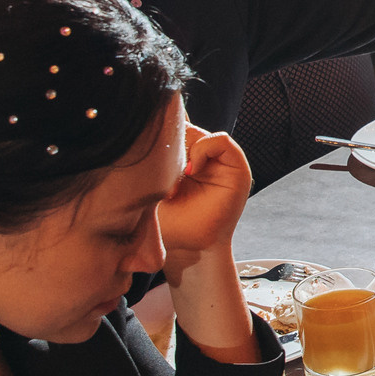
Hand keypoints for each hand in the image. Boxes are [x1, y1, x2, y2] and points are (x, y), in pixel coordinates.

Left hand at [158, 122, 250, 273]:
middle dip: (170, 144)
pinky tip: (191, 171)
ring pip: (198, 132)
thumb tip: (137, 127)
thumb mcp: (151, 187)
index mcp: (181, 159)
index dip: (158, 134)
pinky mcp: (237, 167)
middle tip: (160, 170)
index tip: (146, 153)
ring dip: (184, 151)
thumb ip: (150, 160)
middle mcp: (201, 156)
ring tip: (175, 178)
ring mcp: (220, 160)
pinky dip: (203, 150)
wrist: (187, 248)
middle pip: (182, 127)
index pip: (170, 128)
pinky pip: (221, 140)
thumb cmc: (167, 222)